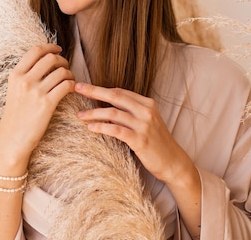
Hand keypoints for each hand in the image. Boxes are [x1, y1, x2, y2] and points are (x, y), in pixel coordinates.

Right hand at [0, 44, 75, 168]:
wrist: (12, 138)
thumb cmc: (16, 114)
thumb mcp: (14, 90)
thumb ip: (26, 74)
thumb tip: (46, 59)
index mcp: (16, 75)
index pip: (35, 50)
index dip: (50, 46)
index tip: (58, 49)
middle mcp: (25, 80)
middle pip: (50, 58)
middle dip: (62, 60)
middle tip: (65, 68)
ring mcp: (35, 92)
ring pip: (61, 72)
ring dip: (69, 74)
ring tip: (69, 81)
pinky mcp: (47, 104)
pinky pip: (66, 85)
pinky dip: (72, 85)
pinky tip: (71, 89)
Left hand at [74, 82, 194, 183]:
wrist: (173, 162)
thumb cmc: (157, 143)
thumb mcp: (146, 123)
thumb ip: (130, 114)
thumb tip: (107, 111)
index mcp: (147, 103)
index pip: (120, 92)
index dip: (101, 88)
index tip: (84, 86)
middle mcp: (146, 111)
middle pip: (115, 96)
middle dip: (94, 91)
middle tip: (77, 88)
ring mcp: (144, 125)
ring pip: (113, 113)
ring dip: (94, 113)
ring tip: (80, 115)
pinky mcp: (140, 140)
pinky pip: (117, 130)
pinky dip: (102, 127)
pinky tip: (91, 128)